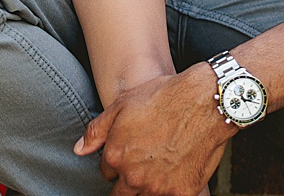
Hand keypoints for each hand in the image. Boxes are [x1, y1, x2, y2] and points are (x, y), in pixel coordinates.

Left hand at [74, 65, 231, 195]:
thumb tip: (79, 149)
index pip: (107, 172)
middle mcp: (133, 177)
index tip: (128, 153)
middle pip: (121, 193)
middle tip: (142, 165)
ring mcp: (158, 188)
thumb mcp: (122, 104)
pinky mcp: (182, 193)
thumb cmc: (165, 97)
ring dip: (146, 187)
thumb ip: (97, 131)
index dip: (116, 162)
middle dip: (127, 181)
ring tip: (158, 168)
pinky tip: (174, 175)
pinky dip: (169, 191)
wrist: (205, 102)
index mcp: (116, 156)